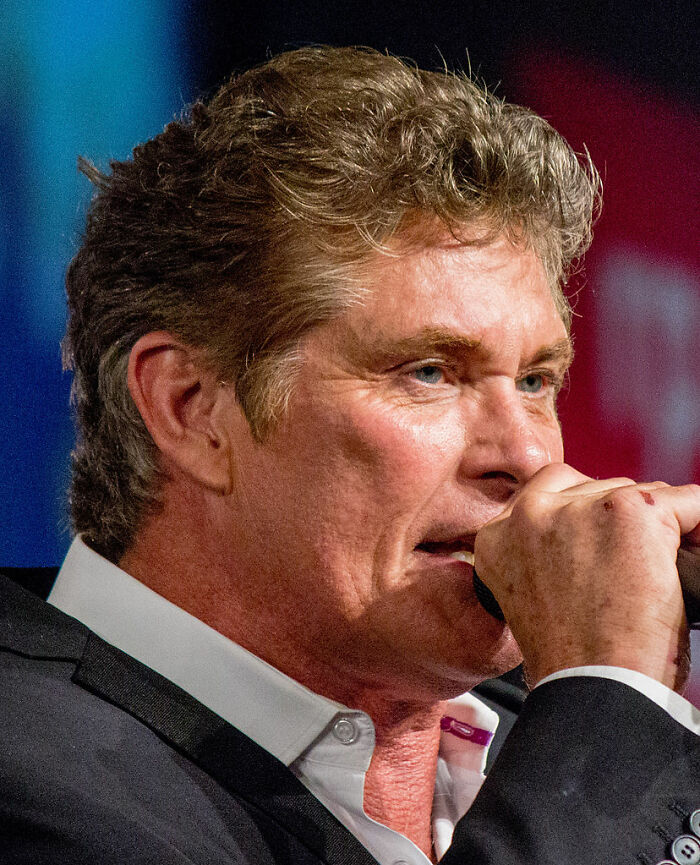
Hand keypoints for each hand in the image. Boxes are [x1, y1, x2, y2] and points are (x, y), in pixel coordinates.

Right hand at [474, 464, 699, 691]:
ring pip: (637, 492)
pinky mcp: (628, 511)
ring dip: (653, 528)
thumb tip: (588, 535)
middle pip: (593, 487)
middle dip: (617, 521)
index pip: (546, 492)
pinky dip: (697, 528)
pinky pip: (685, 501)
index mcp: (496, 537)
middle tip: (631, 570)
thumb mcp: (532, 598)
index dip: (581, 519)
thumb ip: (543, 554)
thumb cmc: (572, 663)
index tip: (599, 548)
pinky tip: (688, 561)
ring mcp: (578, 509)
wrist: (594, 689)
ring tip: (654, 578)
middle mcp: (529, 514)